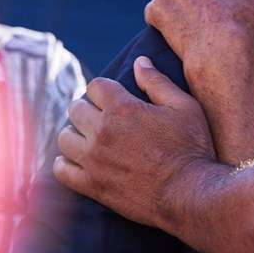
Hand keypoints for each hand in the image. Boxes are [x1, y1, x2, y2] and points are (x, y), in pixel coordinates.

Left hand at [55, 57, 214, 227]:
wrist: (190, 192)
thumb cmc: (192, 147)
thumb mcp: (185, 107)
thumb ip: (158, 82)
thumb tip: (139, 61)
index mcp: (123, 109)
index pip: (96, 86)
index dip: (107, 89)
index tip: (117, 97)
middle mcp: (102, 132)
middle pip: (76, 109)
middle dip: (90, 108)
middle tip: (107, 118)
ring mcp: (94, 160)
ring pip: (64, 137)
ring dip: (76, 134)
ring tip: (92, 138)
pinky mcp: (92, 185)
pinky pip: (61, 170)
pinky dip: (66, 163)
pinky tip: (80, 160)